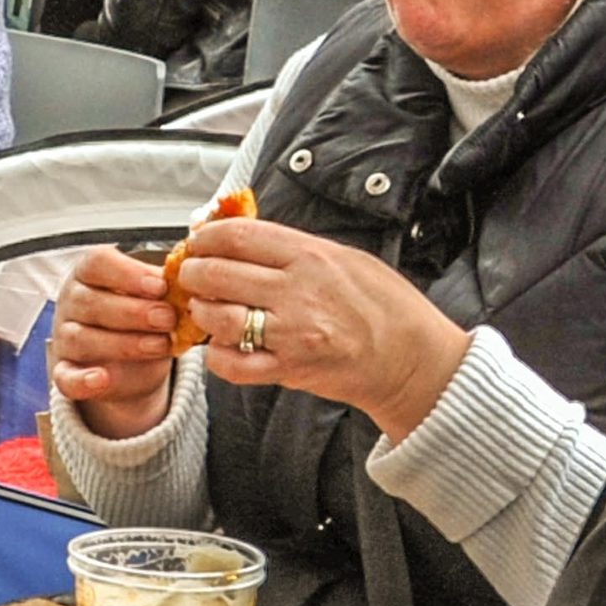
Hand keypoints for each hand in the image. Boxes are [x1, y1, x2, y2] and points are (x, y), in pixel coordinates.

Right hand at [50, 242, 184, 440]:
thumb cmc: (140, 316)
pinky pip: (66, 378)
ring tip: (160, 345)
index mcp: (89, 273)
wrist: (128, 361)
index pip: (97, 263)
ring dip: (123, 343)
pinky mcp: (66, 372)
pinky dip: (82, 381)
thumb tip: (188, 282)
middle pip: (90, 301)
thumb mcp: (152, 297)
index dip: (127, 274)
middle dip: (133, 311)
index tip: (160, 286)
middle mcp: (71, 302)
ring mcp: (65, 338)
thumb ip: (163, 288)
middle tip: (168, 318)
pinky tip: (101, 379)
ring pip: (82, 338)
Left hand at [168, 219, 474, 445]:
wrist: (414, 360)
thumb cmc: (386, 306)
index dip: (205, 236)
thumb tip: (243, 236)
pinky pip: (232, 364)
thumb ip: (293, 247)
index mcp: (311, 256)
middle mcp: (297, 292)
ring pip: (217, 317)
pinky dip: (218, 356)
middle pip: (216, 273)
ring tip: (207, 309)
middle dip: (192, 272)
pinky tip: (224, 347)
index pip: (236, 235)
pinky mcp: (289, 370)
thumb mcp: (346, 257)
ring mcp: (292, 333)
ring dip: (202, 312)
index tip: (198, 240)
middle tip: (191, 274)